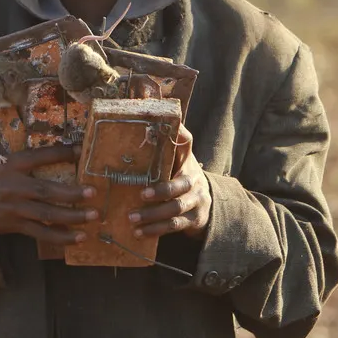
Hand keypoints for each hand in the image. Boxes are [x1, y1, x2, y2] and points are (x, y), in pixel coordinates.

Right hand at [0, 144, 97, 244]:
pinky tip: (78, 237)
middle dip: (71, 193)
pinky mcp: (16, 225)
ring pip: (46, 214)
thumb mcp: (8, 162)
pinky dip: (60, 236)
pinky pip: (41, 233)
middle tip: (93, 192)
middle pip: (45, 190)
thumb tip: (69, 153)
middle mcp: (13, 187)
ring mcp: (15, 209)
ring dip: (71, 217)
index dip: (58, 154)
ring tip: (92, 216)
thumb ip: (32, 161)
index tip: (79, 151)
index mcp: (12, 166)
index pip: (37, 157)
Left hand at [128, 124, 210, 239]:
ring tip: (132, 220)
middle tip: (139, 195)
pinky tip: (139, 233)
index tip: (163, 137)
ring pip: (175, 210)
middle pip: (179, 187)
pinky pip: (174, 227)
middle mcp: (194, 180)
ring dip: (153, 216)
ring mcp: (196, 202)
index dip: (177, 140)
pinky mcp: (194, 221)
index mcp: (187, 160)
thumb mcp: (176, 157)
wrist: (206, 202)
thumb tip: (149, 104)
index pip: (185, 145)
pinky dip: (155, 230)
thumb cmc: (180, 174)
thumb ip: (165, 139)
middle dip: (160, 192)